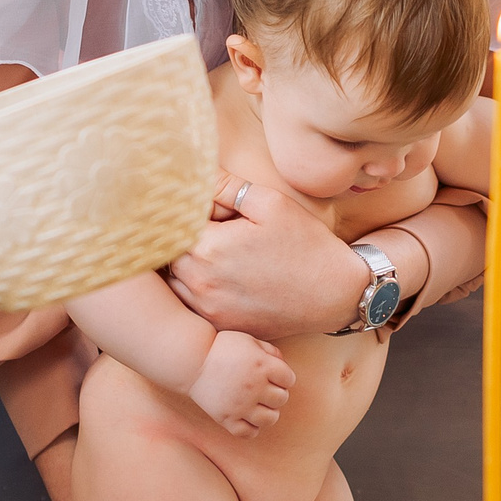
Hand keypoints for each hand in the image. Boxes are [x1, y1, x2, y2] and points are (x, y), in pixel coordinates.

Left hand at [168, 169, 366, 337]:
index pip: (170, 223)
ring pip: (171, 282)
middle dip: (177, 238)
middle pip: (166, 254)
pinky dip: (191, 292)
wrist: (335, 294)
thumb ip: (227, 187)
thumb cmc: (305, 244)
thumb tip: (195, 174)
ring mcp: (207, 309)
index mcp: (208, 247)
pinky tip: (216, 281)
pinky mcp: (218, 326)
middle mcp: (200, 282)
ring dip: (180, 267)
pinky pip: (187, 307)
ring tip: (209, 255)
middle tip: (201, 230)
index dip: (180, 213)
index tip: (193, 209)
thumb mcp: (270, 204)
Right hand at [187, 330, 293, 435]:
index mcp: (262, 365)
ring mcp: (240, 405)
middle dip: (277, 393)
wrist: (191, 360)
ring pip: (270, 419)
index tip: (273, 375)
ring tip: (259, 405)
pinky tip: (247, 417)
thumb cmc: (222, 347)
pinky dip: (252, 428)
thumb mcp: (249, 341)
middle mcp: (254, 386)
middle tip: (264, 389)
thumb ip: (270, 351)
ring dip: (269, 412)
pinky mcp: (226, 418)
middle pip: (282, 399)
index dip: (284, 377)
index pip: (289, 379)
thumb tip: (284, 365)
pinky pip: (248, 433)